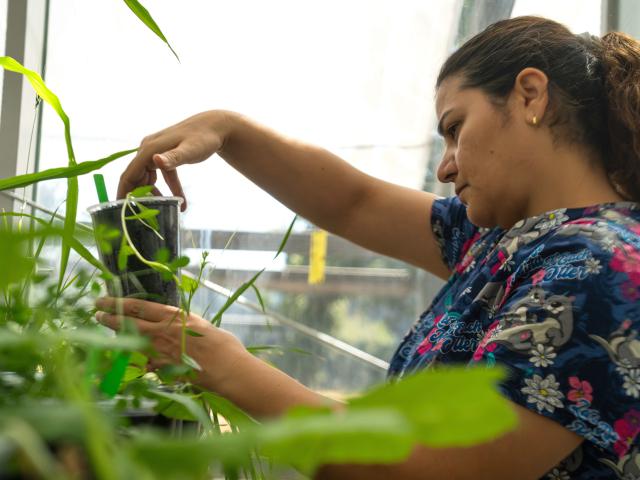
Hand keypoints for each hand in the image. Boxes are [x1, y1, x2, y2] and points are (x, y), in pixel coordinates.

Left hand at [94, 297, 245, 390]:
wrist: (227, 369)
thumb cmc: (221, 343)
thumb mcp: (200, 323)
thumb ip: (181, 322)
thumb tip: (171, 322)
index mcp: (172, 316)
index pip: (138, 307)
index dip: (117, 303)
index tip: (103, 300)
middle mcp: (161, 332)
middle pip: (127, 323)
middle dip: (109, 317)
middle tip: (96, 313)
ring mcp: (159, 352)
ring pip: (130, 342)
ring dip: (118, 337)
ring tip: (109, 332)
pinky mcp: (162, 369)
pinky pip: (144, 363)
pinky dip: (138, 360)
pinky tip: (135, 360)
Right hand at [117, 110, 236, 209]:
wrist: (215, 127)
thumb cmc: (203, 138)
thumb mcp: (189, 150)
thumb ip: (173, 158)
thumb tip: (155, 160)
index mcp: (149, 149)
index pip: (129, 174)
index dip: (123, 192)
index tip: (120, 210)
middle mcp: (148, 150)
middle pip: (136, 177)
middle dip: (138, 196)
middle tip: (143, 215)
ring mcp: (156, 152)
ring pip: (148, 177)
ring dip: (154, 194)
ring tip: (162, 210)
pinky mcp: (165, 154)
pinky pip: (162, 175)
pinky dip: (169, 188)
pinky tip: (180, 201)